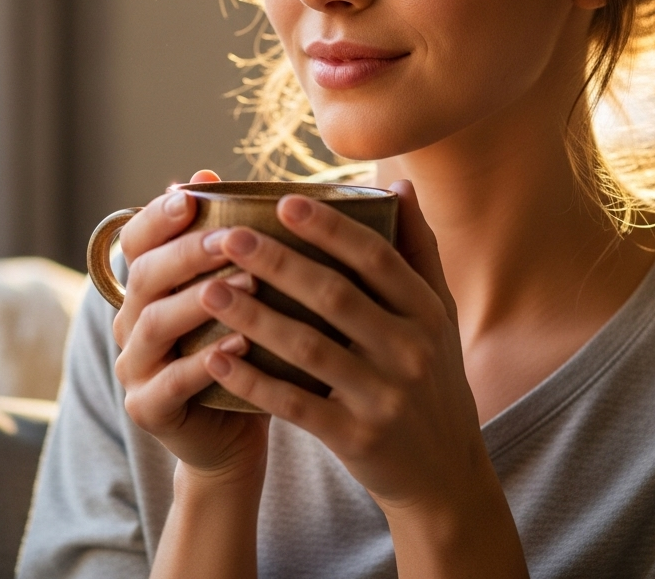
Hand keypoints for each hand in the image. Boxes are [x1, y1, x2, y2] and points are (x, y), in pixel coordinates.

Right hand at [112, 170, 268, 488]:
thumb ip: (225, 239)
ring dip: (200, 300)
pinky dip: (203, 363)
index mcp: (149, 284)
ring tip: (249, 283)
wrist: (235, 430)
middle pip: (145, 275)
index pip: (136, 239)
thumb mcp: (239, 289)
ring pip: (153, 324)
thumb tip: (211, 174)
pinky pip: (169, 383)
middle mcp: (131, 319)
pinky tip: (239, 345)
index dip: (157, 216)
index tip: (190, 196)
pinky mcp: (147, 408)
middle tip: (233, 238)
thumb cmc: (244, 345)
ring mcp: (134, 366)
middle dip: (189, 252)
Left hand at [195, 181, 488, 515]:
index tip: (283, 201)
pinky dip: (255, 381)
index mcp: (427, 311)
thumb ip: (419, 249)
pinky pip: (297, 405)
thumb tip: (401, 183)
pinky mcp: (357, 438)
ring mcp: (384, 396)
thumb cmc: (433, 377)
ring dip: (255, 317)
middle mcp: (410, 349)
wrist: (445, 471)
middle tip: (228, 237)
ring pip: (308, 348)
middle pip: (335, 296)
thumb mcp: (439, 313)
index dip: (330, 228)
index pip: (375, 257)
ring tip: (209, 290)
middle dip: (278, 263)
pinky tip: (218, 357)